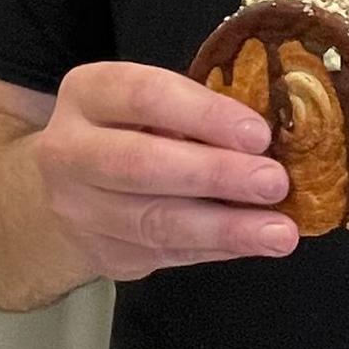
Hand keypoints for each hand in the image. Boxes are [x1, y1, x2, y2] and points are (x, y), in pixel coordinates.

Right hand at [33, 60, 297, 280]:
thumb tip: (268, 137)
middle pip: (142, 164)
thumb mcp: (152, 103)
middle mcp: (70, 151)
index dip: (204, 115)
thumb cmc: (132, 130)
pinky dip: (217, 248)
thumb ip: (196, 112)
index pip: (145, 96)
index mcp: (88, 93)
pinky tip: (254, 243)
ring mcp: (80, 210)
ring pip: (154, 222)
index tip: (258, 133)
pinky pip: (166, 254)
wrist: (72, 189)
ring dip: (225, 228)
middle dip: (216, 175)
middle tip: (274, 182)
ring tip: (279, 232)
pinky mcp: (103, 254)